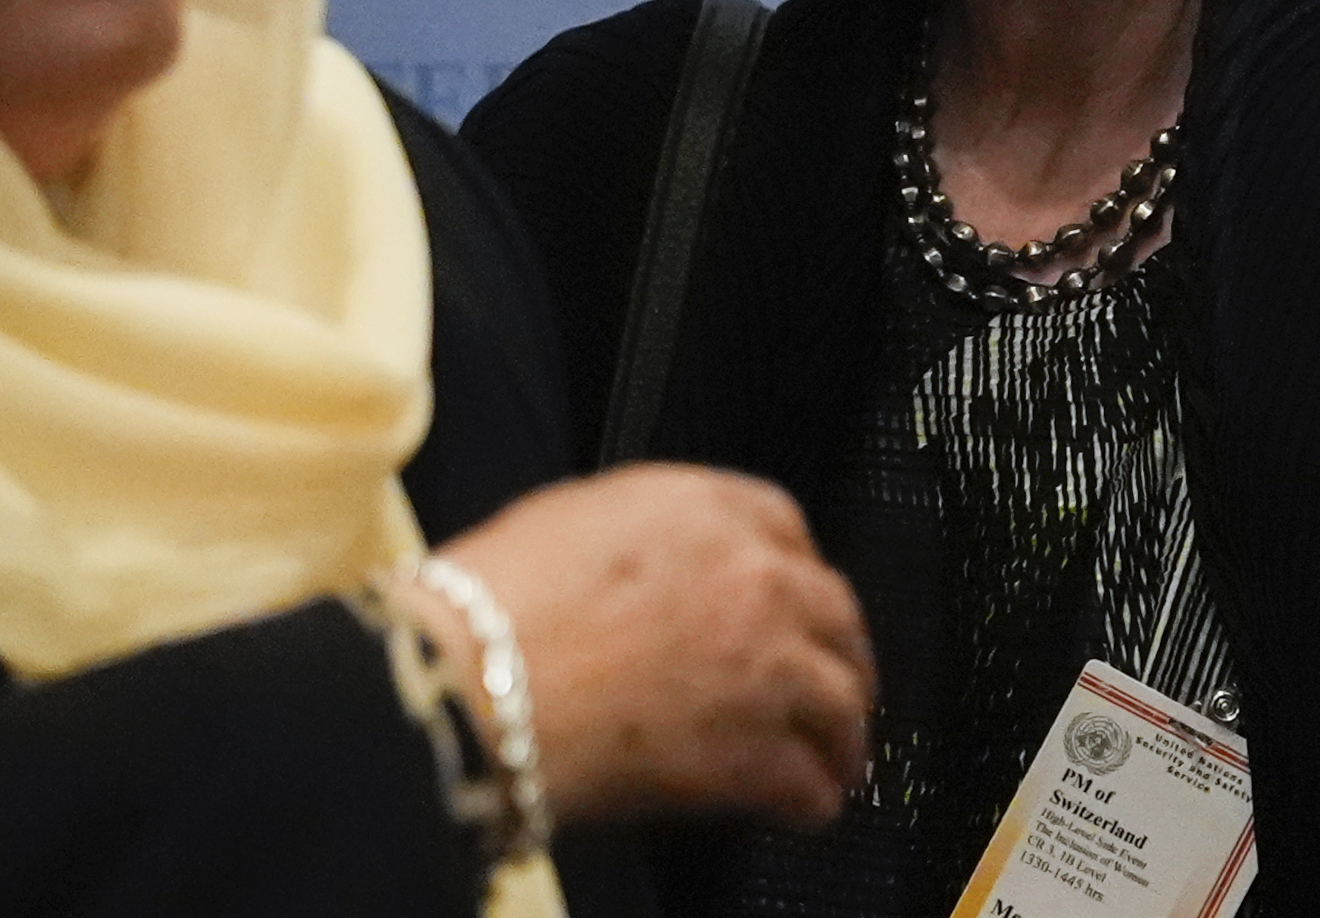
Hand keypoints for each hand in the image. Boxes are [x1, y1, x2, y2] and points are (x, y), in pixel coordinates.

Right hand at [429, 463, 872, 829]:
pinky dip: (812, 800)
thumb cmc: (493, 605)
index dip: (795, 569)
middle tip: (834, 675)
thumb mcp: (573, 517)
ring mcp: (766, 668)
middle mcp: (753, 580)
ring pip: (844, 702)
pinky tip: (804, 807)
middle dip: (840, 650)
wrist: (475, 682)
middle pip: (837, 613)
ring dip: (842, 734)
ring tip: (837, 757)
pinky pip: (810, 784)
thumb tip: (658, 564)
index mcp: (705, 511)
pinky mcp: (755, 754)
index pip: (787, 525)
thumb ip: (645, 531)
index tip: (796, 598)